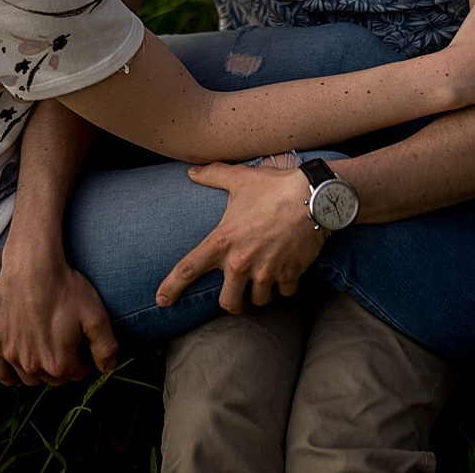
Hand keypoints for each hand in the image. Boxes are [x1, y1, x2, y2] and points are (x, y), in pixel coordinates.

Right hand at [0, 252, 117, 385]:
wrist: (32, 266)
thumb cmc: (65, 288)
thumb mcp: (96, 316)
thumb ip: (106, 347)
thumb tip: (108, 369)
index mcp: (59, 364)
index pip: (77, 374)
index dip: (83, 361)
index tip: (81, 346)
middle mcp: (32, 366)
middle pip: (53, 379)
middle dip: (62, 367)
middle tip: (64, 344)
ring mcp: (11, 355)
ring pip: (29, 378)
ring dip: (39, 371)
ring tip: (45, 350)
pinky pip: (0, 374)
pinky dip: (10, 376)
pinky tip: (19, 367)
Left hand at [155, 160, 326, 312]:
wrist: (313, 196)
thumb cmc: (273, 187)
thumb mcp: (239, 178)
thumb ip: (213, 176)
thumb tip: (191, 172)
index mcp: (222, 241)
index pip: (188, 269)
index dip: (171, 288)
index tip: (161, 301)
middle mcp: (241, 262)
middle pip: (228, 303)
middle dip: (233, 303)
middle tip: (237, 295)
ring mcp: (267, 272)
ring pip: (259, 301)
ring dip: (260, 295)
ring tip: (263, 281)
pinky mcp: (290, 274)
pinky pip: (285, 293)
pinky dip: (285, 287)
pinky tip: (286, 274)